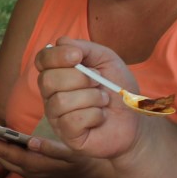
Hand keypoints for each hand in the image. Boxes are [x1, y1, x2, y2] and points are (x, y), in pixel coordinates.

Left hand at [0, 130, 89, 177]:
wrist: (94, 174)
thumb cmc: (83, 159)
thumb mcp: (70, 151)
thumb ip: (50, 148)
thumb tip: (30, 142)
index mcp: (35, 165)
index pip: (7, 153)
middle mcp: (30, 172)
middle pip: (2, 158)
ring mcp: (31, 174)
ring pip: (6, 162)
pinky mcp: (34, 173)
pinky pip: (13, 162)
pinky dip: (3, 153)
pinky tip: (0, 143)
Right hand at [34, 39, 146, 161]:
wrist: (134, 118)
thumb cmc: (117, 89)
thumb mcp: (106, 60)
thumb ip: (85, 48)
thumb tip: (61, 42)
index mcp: (58, 74)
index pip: (41, 60)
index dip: (56, 56)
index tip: (78, 56)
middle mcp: (52, 95)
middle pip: (47, 80)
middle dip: (79, 78)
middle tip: (99, 82)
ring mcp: (57, 117)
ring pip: (61, 101)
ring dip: (91, 97)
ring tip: (103, 101)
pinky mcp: (68, 135)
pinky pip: (72, 120)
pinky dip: (94, 115)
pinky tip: (101, 116)